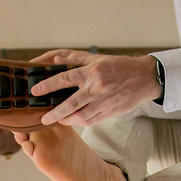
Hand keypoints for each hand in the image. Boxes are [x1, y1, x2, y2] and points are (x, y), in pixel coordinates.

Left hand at [29, 50, 161, 126]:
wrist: (144, 78)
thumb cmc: (120, 66)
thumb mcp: (98, 59)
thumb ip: (76, 60)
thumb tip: (56, 60)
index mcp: (92, 72)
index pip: (65, 79)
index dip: (48, 86)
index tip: (36, 91)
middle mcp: (97, 88)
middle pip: (71, 104)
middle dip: (55, 113)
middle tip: (43, 119)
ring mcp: (104, 102)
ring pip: (81, 117)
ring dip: (67, 120)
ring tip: (58, 120)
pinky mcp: (110, 112)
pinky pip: (91, 121)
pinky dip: (81, 122)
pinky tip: (74, 120)